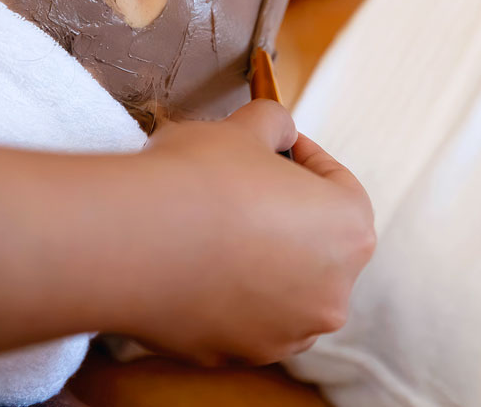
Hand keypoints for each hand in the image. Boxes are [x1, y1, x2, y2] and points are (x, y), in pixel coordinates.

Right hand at [122, 100, 375, 366]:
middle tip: (246, 185)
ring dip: (258, 260)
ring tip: (216, 226)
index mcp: (349, 231)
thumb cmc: (198, 178)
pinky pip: (239, 317)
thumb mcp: (244, 127)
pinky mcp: (236, 356)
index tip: (278, 147)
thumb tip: (278, 129)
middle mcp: (332, 293)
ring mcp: (285, 333)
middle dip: (285, 214)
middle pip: (315, 243)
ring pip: (281, 288)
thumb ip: (275, 124)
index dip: (305, 158)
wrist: (131, 240)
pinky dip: (224, 294)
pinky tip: (192, 262)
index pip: (339, 185)